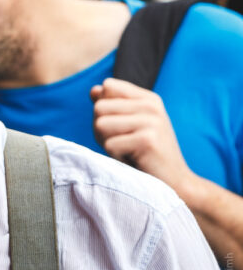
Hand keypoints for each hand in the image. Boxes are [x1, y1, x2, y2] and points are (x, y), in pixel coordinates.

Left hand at [90, 78, 193, 196]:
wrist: (175, 183)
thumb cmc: (146, 155)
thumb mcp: (129, 125)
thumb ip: (112, 107)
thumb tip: (93, 90)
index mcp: (148, 98)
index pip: (107, 86)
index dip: (104, 110)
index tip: (121, 127)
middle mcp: (151, 105)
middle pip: (99, 107)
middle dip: (101, 129)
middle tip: (123, 143)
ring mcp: (151, 121)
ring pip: (101, 125)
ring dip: (107, 143)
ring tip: (128, 151)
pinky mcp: (147, 140)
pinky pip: (110, 145)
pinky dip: (116, 157)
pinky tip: (134, 161)